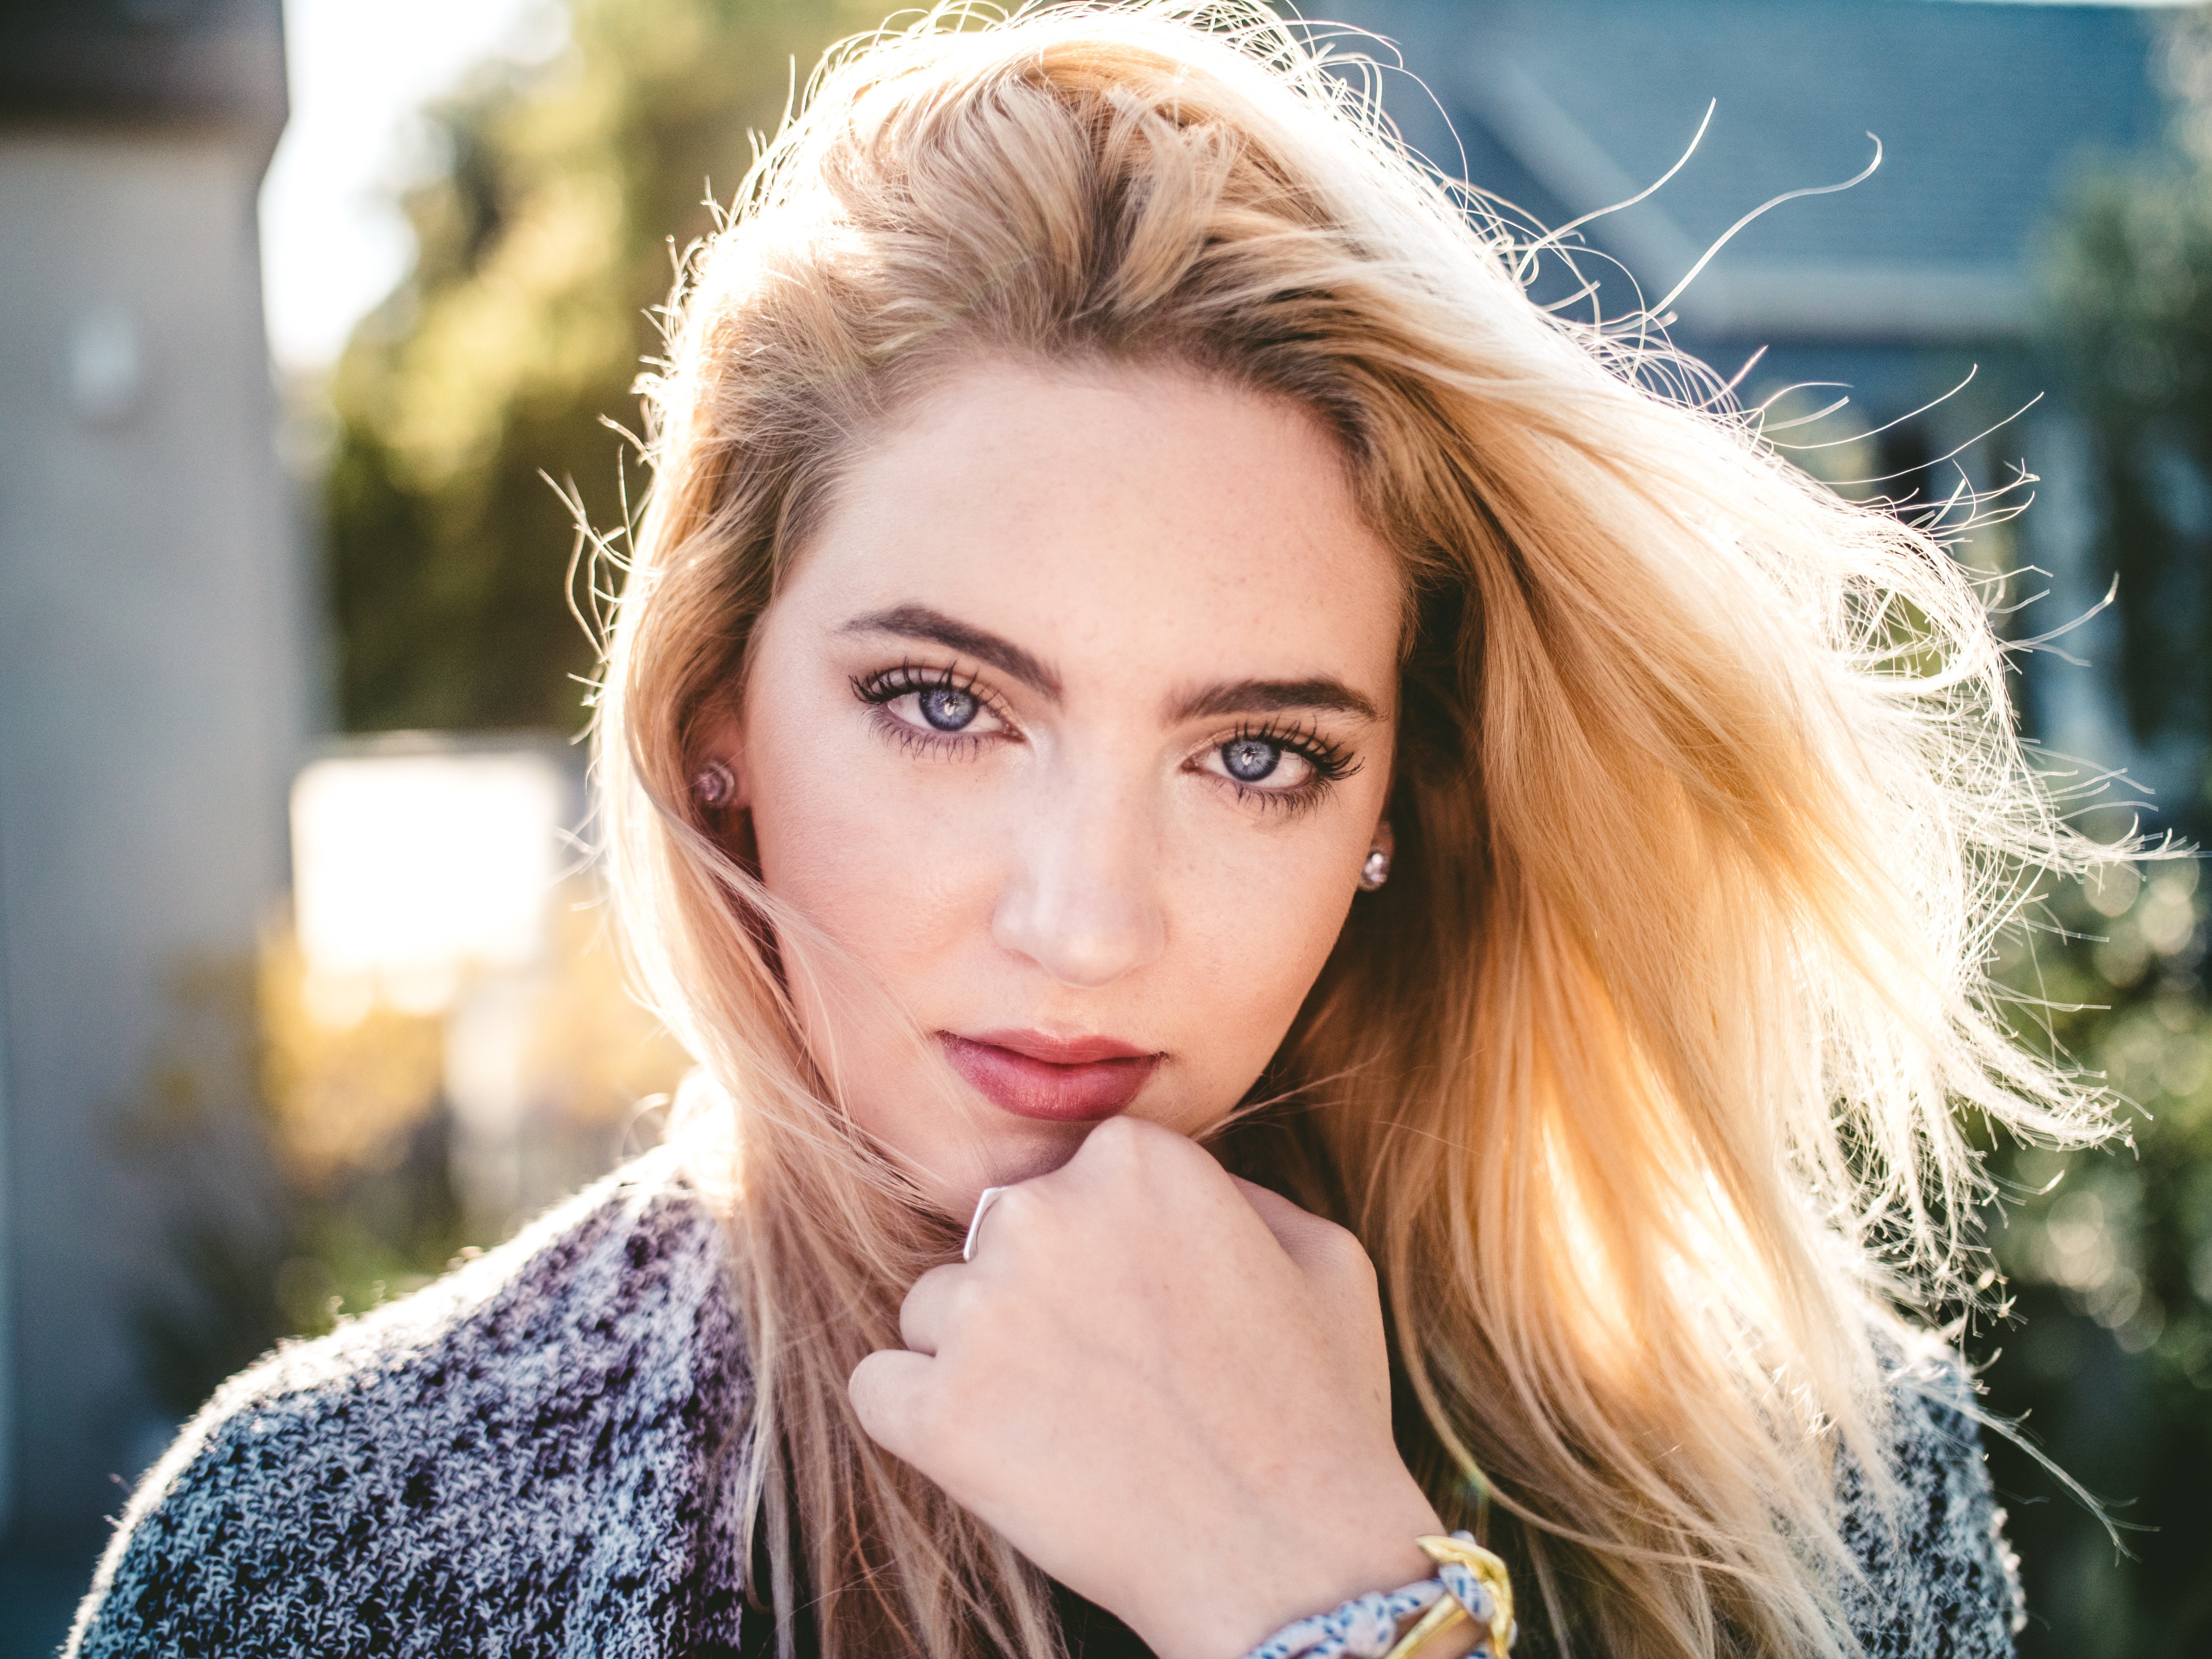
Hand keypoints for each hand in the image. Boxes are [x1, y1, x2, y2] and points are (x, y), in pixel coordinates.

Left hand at [847, 1116, 1444, 1658]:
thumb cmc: (1319, 1411)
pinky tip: (996, 1456)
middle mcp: (1044, 1213)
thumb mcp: (1325, 1256)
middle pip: (994, 1238)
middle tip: (1104, 1377)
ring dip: (980, 1358)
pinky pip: (880, 1388)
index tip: (1138, 1312)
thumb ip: (1239, 1192)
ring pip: (934, 1310)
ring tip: (1065, 1427)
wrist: (1290, 1558)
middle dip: (1036, 1296)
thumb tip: (1170, 1187)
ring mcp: (983, 1311)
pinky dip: (922, 1422)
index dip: (1103, 1252)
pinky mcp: (936, 1410)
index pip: (1070, 1181)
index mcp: (1136, 1160)